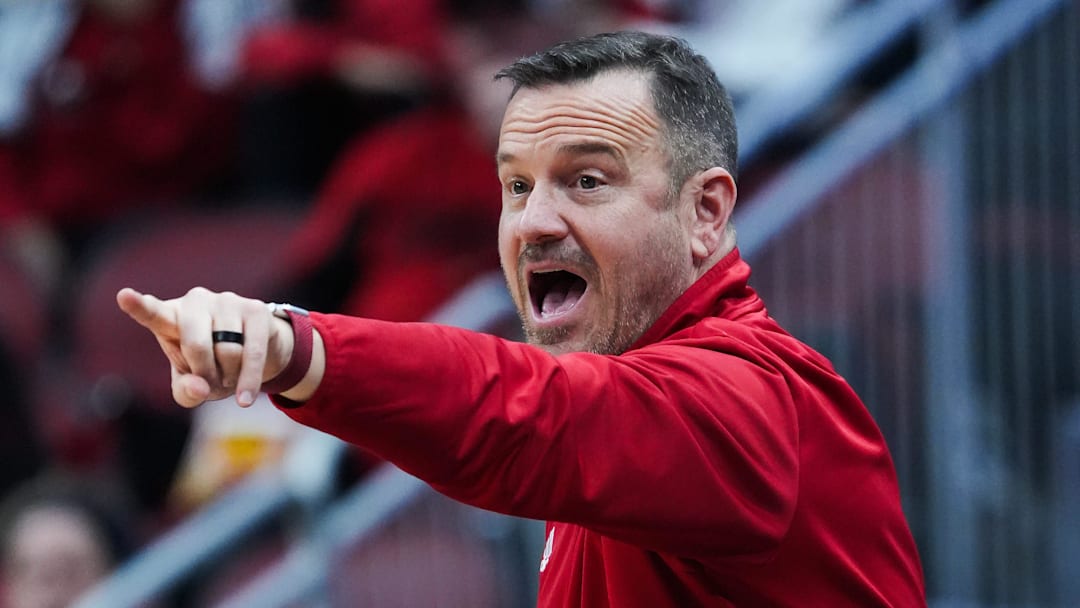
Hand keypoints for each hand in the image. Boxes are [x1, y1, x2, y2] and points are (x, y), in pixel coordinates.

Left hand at [116, 287, 292, 407]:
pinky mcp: (255, 309)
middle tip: (210, 385)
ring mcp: (227, 301)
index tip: (123, 296)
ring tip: (229, 376)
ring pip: (228, 351)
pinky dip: (249, 380)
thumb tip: (201, 387)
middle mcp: (196, 301)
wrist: (255, 348)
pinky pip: (253, 352)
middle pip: (196, 345)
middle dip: (205, 374)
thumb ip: (186, 392)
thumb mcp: (192, 384)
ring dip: (229, 376)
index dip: (138, 306)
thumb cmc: (212, 365)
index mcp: (171, 317)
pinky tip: (244, 399)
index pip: (153, 313)